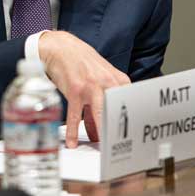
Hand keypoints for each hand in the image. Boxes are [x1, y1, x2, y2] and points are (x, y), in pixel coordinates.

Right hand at [38, 31, 129, 147]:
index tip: (133, 137)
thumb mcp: (98, 78)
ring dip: (100, 133)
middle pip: (116, 112)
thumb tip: (101, 126)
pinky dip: (72, 130)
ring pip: (99, 115)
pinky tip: (71, 142)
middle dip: (118, 131)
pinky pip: (74, 115)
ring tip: (101, 148)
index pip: (129, 105)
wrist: (61, 47)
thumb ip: (102, 101)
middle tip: (120, 147)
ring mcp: (90, 87)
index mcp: (118, 80)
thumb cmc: (81, 63)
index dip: (132, 122)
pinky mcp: (74, 90)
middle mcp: (107, 83)